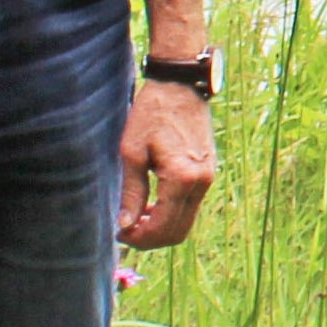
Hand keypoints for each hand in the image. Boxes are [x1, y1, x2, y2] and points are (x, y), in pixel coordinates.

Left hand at [119, 76, 218, 250]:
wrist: (180, 87)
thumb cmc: (151, 114)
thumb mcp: (132, 152)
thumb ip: (131, 192)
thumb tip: (125, 225)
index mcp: (182, 178)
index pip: (163, 226)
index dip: (139, 237)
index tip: (118, 234)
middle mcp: (201, 182)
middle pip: (178, 232)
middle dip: (150, 239)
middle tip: (125, 232)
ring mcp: (208, 178)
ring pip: (186, 222)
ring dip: (161, 228)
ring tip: (136, 219)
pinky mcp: (208, 173)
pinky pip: (190, 206)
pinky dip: (171, 214)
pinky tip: (152, 206)